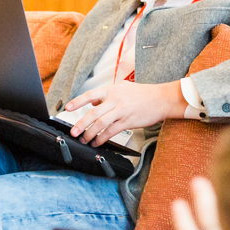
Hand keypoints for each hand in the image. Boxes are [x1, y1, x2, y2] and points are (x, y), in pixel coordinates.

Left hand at [64, 80, 186, 145]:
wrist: (161, 99)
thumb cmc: (143, 94)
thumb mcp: (123, 88)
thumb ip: (107, 94)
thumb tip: (94, 102)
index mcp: (112, 90)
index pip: (91, 95)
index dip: (78, 102)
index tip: (68, 108)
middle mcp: (115, 100)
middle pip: (94, 113)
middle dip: (81, 124)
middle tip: (73, 132)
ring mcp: (121, 111)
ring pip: (101, 124)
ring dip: (90, 134)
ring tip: (84, 139)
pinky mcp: (128, 122)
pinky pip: (111, 131)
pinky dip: (102, 138)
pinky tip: (97, 142)